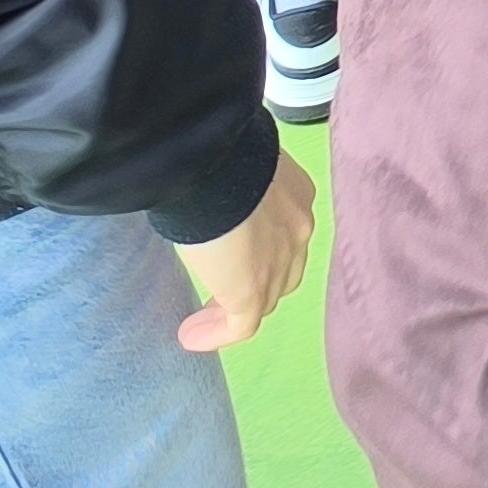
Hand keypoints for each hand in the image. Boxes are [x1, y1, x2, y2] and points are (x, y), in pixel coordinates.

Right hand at [177, 149, 315, 351]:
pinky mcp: (251, 289)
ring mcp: (278, 262)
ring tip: (200, 320)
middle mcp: (297, 229)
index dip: (266, 251)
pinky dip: (217, 335)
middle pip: (284, 271)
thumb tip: (205, 180)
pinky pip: (241, 325)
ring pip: (265, 300)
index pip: (287, 234)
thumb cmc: (216, 150)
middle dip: (258, 285)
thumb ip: (231, 179)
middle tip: (221, 293)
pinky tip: (190, 337)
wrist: (214, 162)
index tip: (234, 257)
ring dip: (232, 312)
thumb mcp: (232, 162)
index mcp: (295, 194)